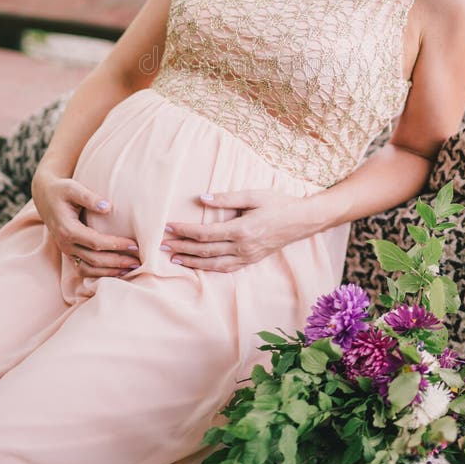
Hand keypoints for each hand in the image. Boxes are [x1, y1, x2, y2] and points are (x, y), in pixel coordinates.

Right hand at [31, 171, 140, 277]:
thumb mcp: (73, 188)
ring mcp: (66, 251)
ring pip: (89, 269)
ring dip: (110, 272)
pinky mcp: (69, 253)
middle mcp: (65, 244)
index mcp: (67, 229)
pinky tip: (116, 271)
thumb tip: (107, 207)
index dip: (116, 245)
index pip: (96, 242)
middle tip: (138, 261)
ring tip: (131, 269)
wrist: (45, 196)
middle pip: (94, 260)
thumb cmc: (61, 190)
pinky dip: (100, 273)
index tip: (134, 244)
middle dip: (117, 262)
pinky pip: (84, 269)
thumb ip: (89, 197)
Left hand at [159, 189, 311, 272]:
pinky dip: (209, 268)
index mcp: (242, 230)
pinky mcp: (251, 260)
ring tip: (174, 259)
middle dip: (181, 247)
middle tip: (162, 246)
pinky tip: (198, 265)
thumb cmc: (278, 204)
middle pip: (205, 251)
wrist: (302, 220)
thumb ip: (227, 198)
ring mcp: (247, 257)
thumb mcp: (254, 195)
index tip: (169, 226)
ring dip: (191, 262)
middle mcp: (243, 247)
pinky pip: (226, 268)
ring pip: (213, 264)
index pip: (205, 234)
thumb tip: (202, 198)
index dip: (185, 230)